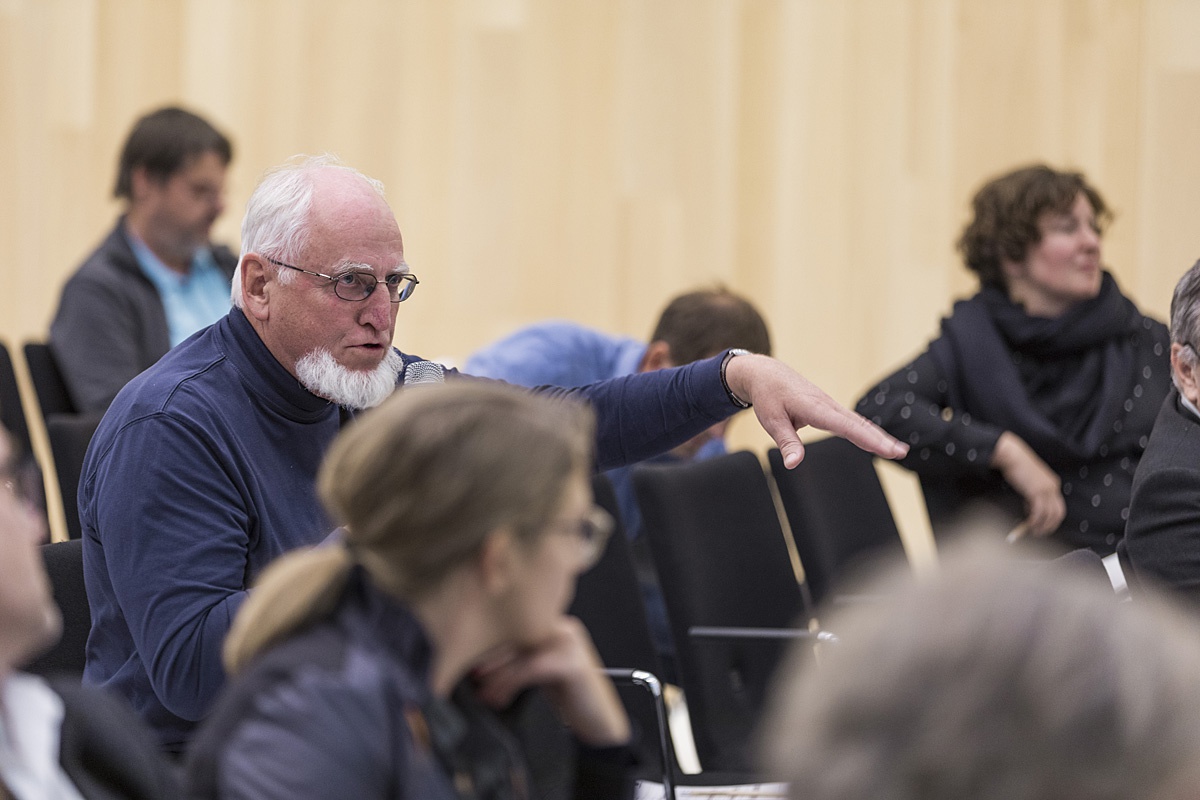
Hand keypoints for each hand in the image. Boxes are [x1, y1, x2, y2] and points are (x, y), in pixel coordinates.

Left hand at [471, 616, 629, 746]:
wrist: (601, 722)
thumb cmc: (571, 697)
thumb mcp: (543, 673)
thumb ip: (521, 662)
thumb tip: (481, 664)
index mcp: (556, 627)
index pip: (516, 630)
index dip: (492, 647)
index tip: (470, 662)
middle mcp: (564, 630)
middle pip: (517, 640)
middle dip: (492, 663)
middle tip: (474, 681)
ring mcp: (570, 645)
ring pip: (521, 655)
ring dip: (498, 677)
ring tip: (486, 695)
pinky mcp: (572, 663)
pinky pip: (531, 669)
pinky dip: (510, 684)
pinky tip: (500, 698)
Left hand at [724, 354, 908, 467]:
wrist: (767, 373)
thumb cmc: (769, 395)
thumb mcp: (772, 421)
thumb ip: (786, 442)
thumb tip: (794, 463)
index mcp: (814, 407)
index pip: (845, 426)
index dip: (867, 439)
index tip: (885, 449)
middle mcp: (827, 405)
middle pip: (859, 424)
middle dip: (880, 439)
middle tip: (900, 453)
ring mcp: (830, 406)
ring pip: (859, 422)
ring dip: (878, 436)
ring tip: (898, 450)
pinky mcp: (829, 408)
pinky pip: (852, 421)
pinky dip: (867, 431)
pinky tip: (878, 441)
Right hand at [991, 431, 1064, 537]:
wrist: (1012, 456)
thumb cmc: (1017, 466)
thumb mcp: (1029, 481)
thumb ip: (1032, 493)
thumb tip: (1030, 508)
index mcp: (1053, 483)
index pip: (1058, 506)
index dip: (1050, 518)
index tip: (1040, 524)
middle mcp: (1053, 487)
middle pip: (1058, 513)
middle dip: (1050, 526)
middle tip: (1040, 533)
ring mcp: (1046, 490)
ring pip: (1049, 515)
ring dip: (1042, 526)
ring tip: (1033, 532)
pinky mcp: (1037, 492)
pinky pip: (1038, 512)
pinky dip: (1034, 521)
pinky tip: (1028, 524)